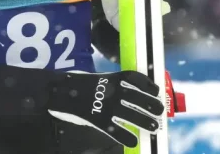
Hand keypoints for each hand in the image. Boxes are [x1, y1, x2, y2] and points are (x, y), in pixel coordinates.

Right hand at [47, 70, 164, 147]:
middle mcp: (112, 91)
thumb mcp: (97, 79)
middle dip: (151, 104)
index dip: (147, 84)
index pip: (134, 78)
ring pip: (130, 114)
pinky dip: (125, 136)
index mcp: (111, 78)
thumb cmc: (78, 85)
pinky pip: (115, 129)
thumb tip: (129, 94)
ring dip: (144, 120)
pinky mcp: (98, 119)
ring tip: (154, 126)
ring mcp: (105, 105)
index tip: (156, 89)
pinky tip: (133, 142)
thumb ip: (111, 85)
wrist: (59, 91)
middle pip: (137, 97)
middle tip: (160, 111)